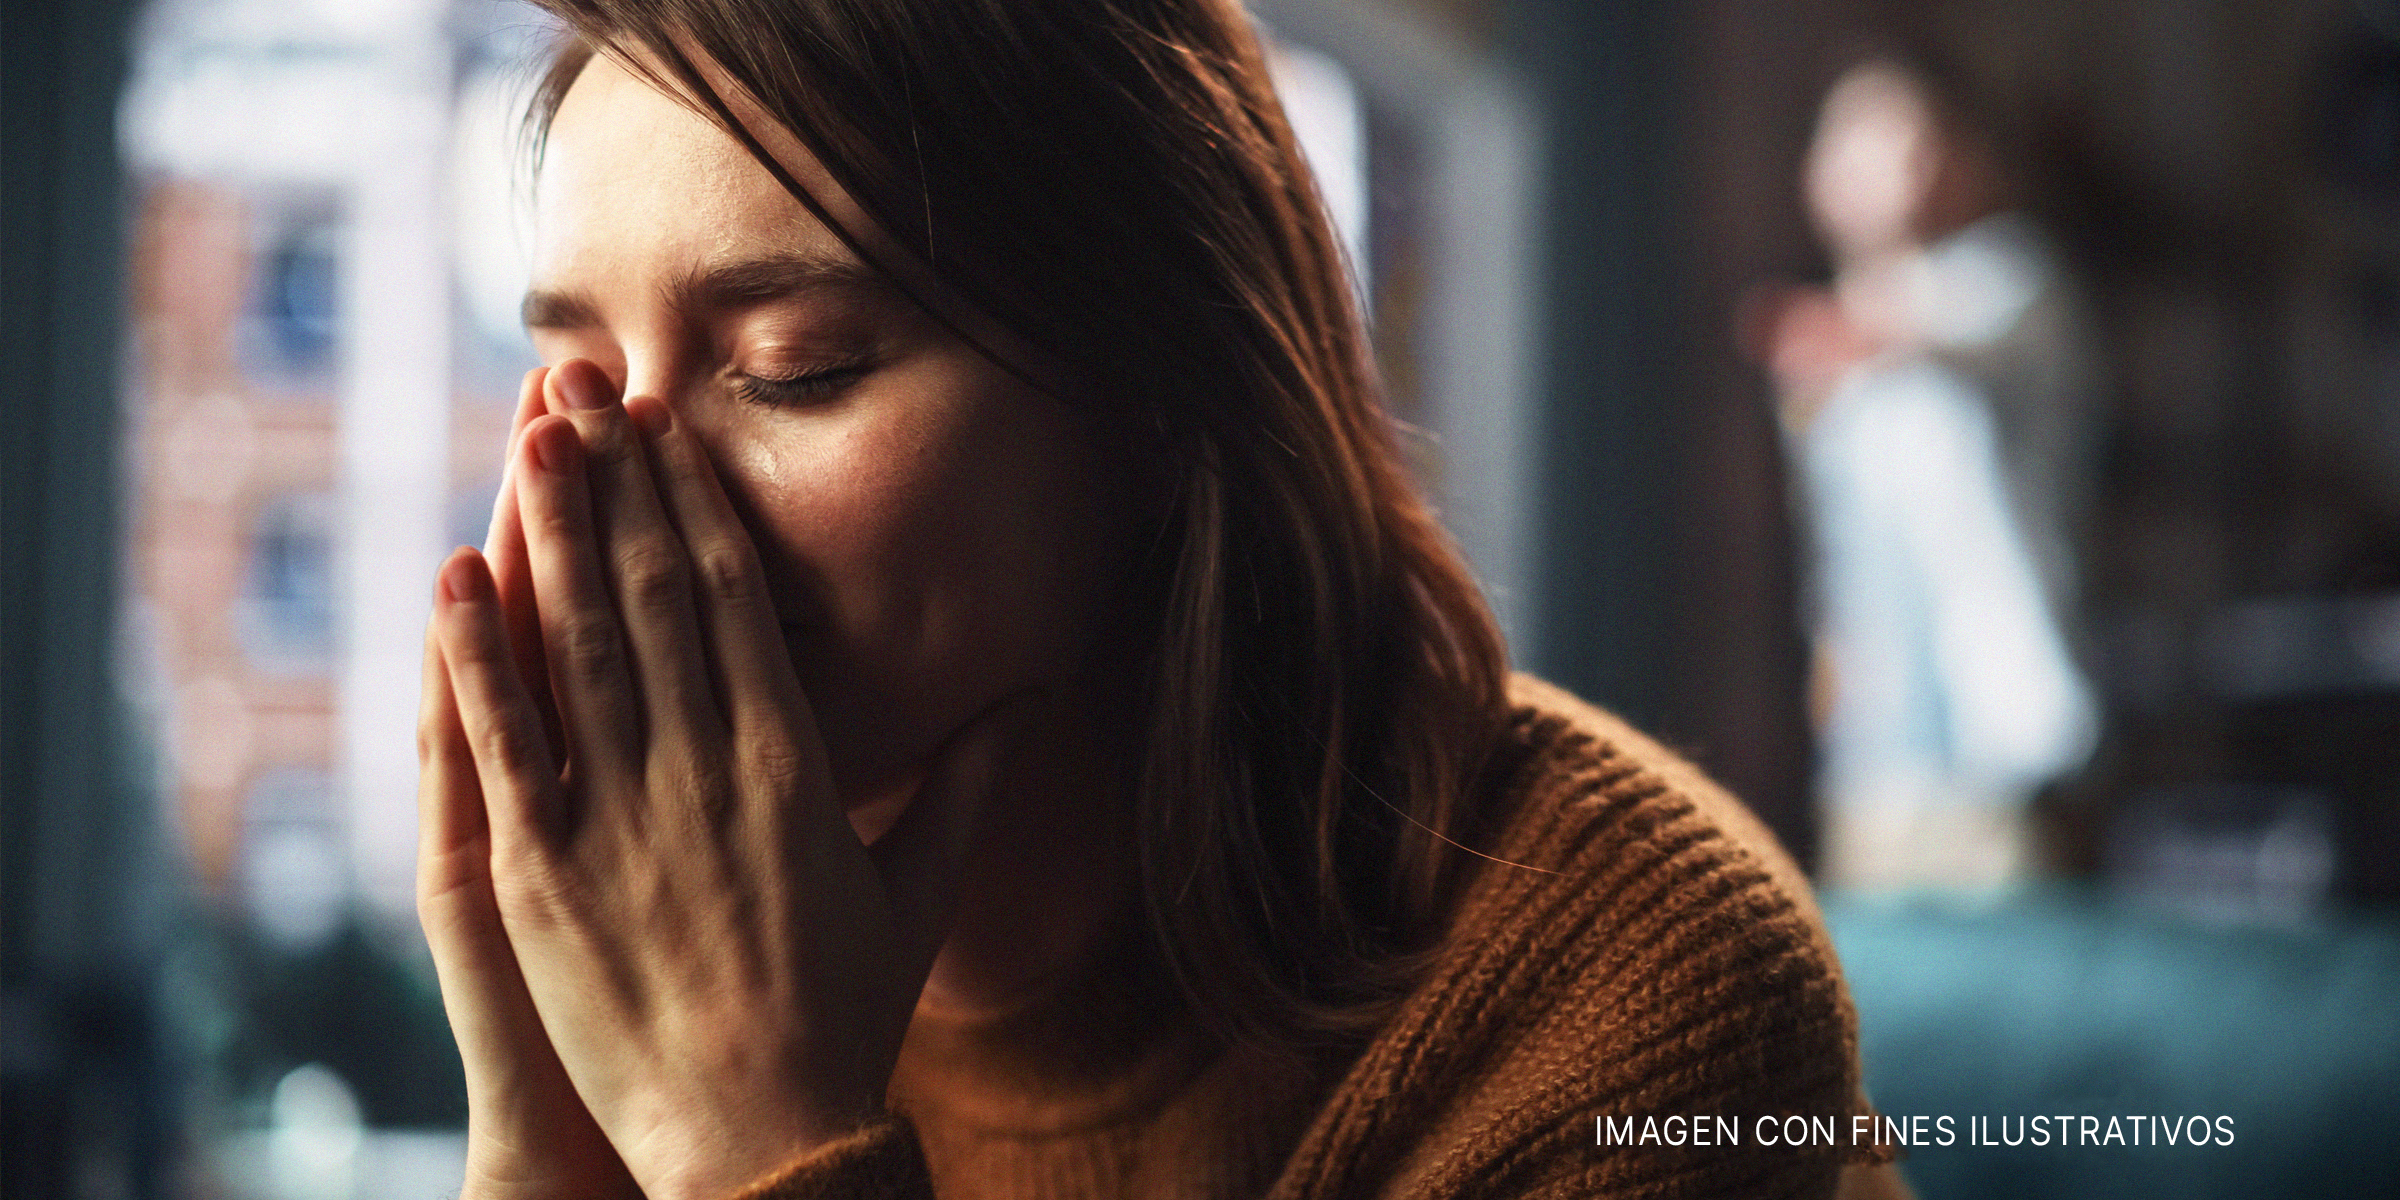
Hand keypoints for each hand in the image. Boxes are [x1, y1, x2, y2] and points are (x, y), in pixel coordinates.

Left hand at [429, 360, 1027, 1199]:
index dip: (692, 503)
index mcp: (793, 764)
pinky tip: (452, 573)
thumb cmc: (848, 1019)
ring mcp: (620, 821)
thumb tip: (1033, 697)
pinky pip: (505, 744)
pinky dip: (476, 654)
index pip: (735, 600)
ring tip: (525, 435)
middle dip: (614, 481)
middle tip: (579, 383)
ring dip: (548, 532)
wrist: (768, 1142)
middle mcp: (706, 772)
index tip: (665, 427)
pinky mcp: (547, 878)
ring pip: (578, 644)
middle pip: (651, 595)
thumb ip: (971, 783)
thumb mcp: (920, 892)